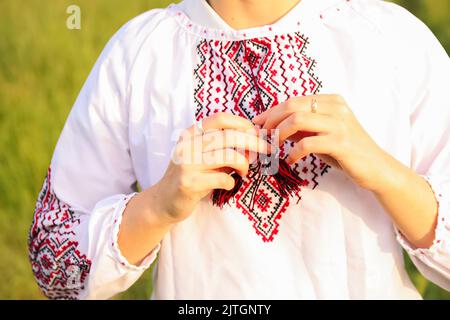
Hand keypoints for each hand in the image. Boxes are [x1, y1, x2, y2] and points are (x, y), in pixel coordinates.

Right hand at [155, 112, 270, 222]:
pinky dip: (232, 182)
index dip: (242, 123)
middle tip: (267, 150)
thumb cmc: (191, 176)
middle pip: (229, 136)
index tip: (257, 133)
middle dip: (254, 142)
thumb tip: (255, 141)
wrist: (164, 201)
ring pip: (228, 156)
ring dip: (244, 164)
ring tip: (244, 172)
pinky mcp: (189, 183)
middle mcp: (187, 145)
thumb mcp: (205, 157)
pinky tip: (229, 184)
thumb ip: (225, 148)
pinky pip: (223, 178)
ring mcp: (187, 163)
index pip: (220, 119)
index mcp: (191, 134)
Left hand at [253, 94, 389, 191]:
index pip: (293, 101)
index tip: (257, 124)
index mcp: (331, 101)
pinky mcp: (341, 142)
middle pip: (292, 106)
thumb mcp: (320, 135)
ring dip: (279, 134)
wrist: (376, 168)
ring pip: (297, 120)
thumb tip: (272, 126)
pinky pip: (307, 143)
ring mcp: (339, 124)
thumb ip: (300, 128)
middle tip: (262, 136)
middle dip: (271, 121)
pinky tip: (291, 160)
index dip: (271, 112)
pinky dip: (294, 152)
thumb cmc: (345, 151)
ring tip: (274, 147)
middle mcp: (335, 107)